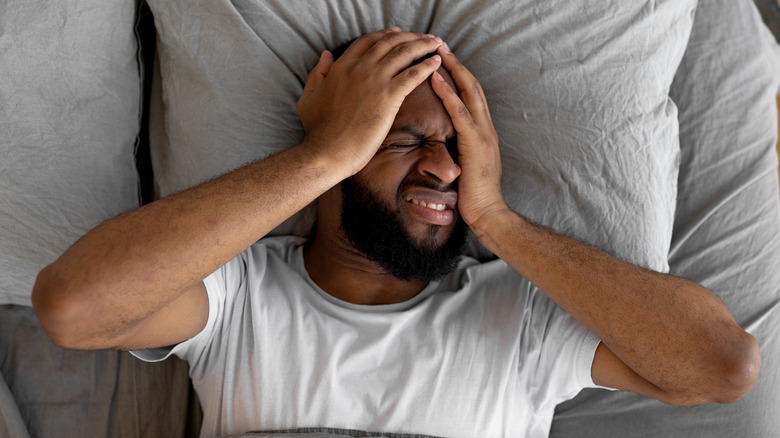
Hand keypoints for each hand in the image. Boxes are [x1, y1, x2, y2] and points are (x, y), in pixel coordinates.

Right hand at [296, 28, 443, 174]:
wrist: (328, 151)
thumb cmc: (318, 131)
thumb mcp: (308, 96)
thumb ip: (318, 73)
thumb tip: (326, 55)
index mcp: (341, 66)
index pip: (368, 41)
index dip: (385, 34)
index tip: (398, 32)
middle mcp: (359, 68)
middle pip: (390, 42)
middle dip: (411, 36)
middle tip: (425, 38)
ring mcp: (375, 80)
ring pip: (404, 53)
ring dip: (424, 45)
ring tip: (438, 45)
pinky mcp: (389, 96)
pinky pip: (413, 74)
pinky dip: (427, 65)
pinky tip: (437, 62)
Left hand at [430, 45, 507, 227]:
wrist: (488, 212)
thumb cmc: (474, 194)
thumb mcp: (467, 165)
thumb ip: (459, 148)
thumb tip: (444, 140)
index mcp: (483, 131)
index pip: (472, 94)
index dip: (459, 74)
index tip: (444, 59)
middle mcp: (486, 126)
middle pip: (472, 85)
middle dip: (455, 63)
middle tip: (439, 44)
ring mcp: (483, 133)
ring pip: (468, 92)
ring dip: (451, 70)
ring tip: (436, 52)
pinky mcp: (475, 143)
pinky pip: (460, 112)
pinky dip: (448, 93)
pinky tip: (435, 79)